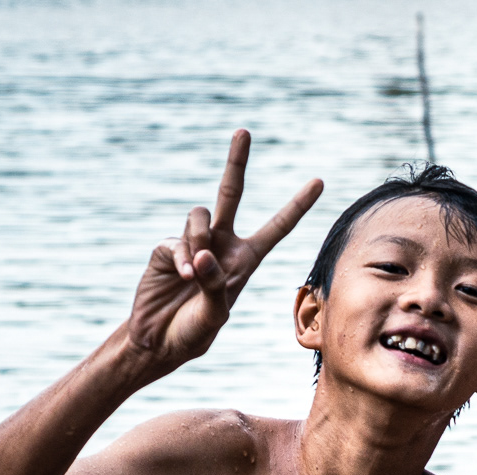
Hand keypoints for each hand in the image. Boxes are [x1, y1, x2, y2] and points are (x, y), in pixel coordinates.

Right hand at [126, 130, 323, 367]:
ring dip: (199, 240)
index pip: (277, 227)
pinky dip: (183, 257)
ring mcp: (195, 243)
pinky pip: (178, 240)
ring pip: (200, 215)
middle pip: (231, 193)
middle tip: (243, 131)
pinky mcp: (168, 248)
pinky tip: (184, 276)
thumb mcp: (215, 314)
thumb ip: (215, 284)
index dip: (297, 205)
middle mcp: (223, 245)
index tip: (318, 181)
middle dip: (237, 162)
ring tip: (195, 274)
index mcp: (247, 260)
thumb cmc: (194, 332)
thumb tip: (207, 254)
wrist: (159, 340)